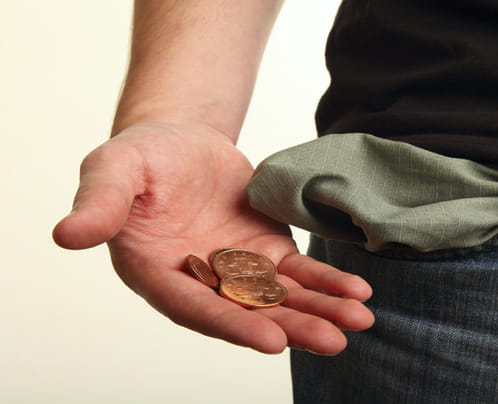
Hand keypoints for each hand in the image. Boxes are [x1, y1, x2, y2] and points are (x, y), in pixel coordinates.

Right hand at [53, 122, 373, 354]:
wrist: (183, 143)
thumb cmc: (143, 156)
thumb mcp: (115, 169)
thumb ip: (100, 202)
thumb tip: (67, 235)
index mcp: (158, 273)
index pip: (195, 306)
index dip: (231, 324)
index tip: (271, 341)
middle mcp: (201, 282)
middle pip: (248, 312)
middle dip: (291, 327)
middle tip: (335, 340)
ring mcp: (238, 271)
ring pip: (281, 298)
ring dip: (319, 310)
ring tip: (359, 319)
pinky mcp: (266, 254)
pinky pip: (298, 273)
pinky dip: (326, 282)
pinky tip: (358, 292)